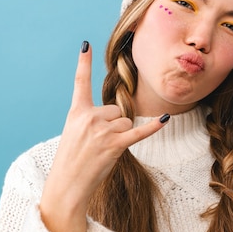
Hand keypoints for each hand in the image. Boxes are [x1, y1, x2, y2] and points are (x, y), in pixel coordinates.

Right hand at [39, 42, 167, 231]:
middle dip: (112, 126)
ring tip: (103, 151)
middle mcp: (89, 118)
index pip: (80, 83)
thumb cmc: (71, 163)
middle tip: (96, 145)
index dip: (83, 63)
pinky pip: (138, 132)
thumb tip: (119, 117)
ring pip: (125, 122)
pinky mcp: (115, 146)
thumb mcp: (74, 135)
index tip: (85, 44)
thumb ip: (92, 121)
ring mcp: (102, 132)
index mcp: (76, 113)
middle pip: (115, 110)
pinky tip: (165, 118)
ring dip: (120, 136)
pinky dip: (153, 127)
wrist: (66, 187)